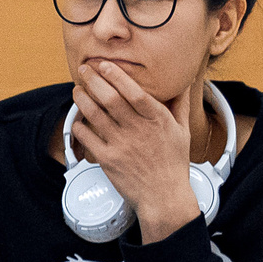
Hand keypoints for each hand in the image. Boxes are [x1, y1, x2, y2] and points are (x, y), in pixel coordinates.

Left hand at [71, 63, 198, 242]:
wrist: (164, 197)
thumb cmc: (173, 163)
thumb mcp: (182, 130)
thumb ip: (180, 104)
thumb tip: (185, 81)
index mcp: (157, 120)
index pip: (135, 92)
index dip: (117, 76)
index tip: (105, 64)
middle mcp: (138, 130)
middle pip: (110, 99)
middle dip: (93, 80)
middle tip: (84, 70)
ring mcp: (121, 145)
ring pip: (95, 115)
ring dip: (82, 98)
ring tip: (77, 89)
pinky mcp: (107, 160)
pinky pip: (87, 137)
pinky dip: (78, 125)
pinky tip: (76, 117)